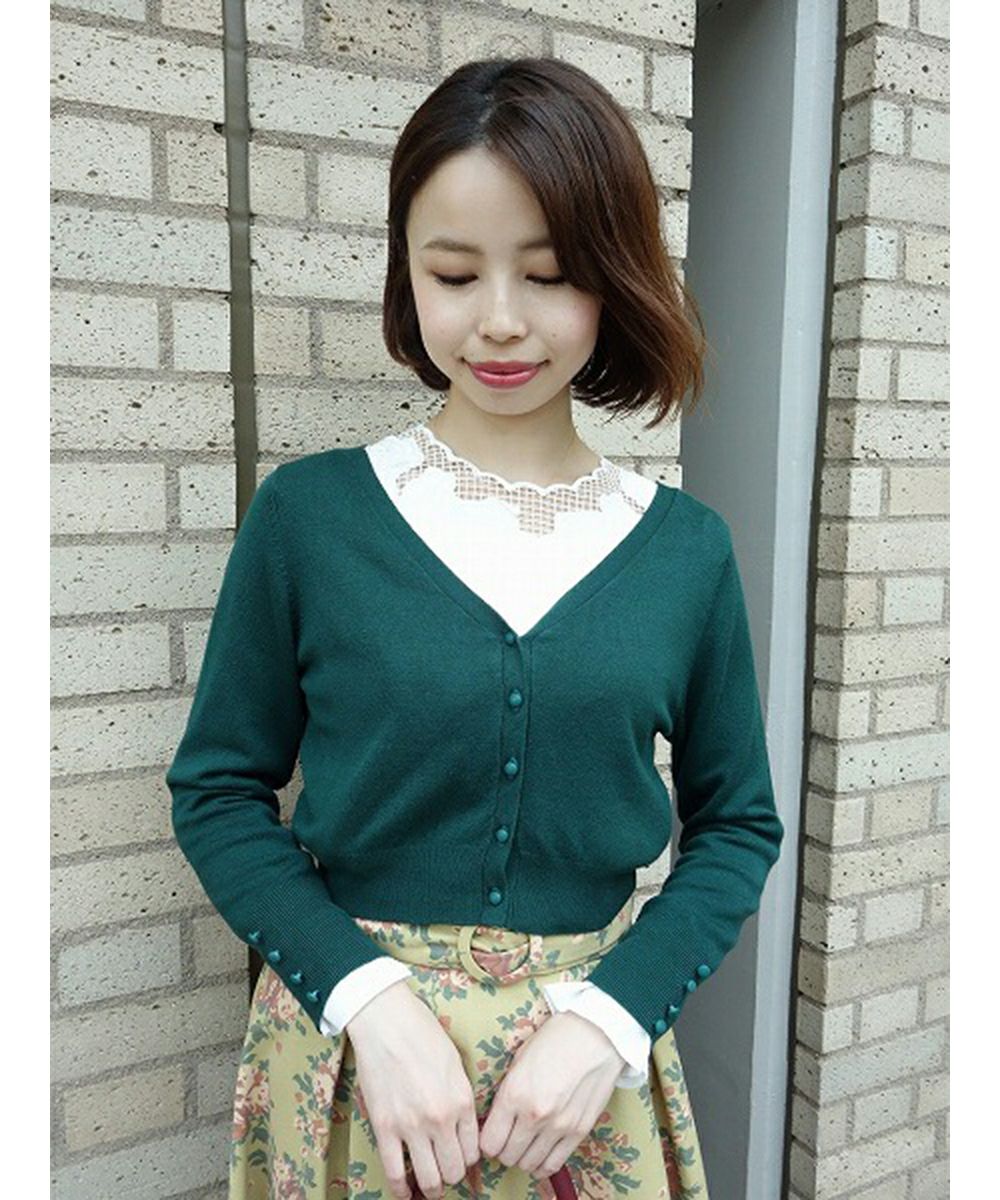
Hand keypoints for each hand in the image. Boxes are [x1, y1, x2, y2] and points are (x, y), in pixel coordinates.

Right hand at [346, 979, 480, 1199]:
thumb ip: (461, 1098)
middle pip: (453, 1170)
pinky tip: (405, 1193)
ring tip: (429, 1185)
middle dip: (451, 1176)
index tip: (460, 1158)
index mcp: (462, 1101)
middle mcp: (441, 1118)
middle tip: (445, 1172)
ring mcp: (412, 1126)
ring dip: (431, 1187)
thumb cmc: (423, 1034)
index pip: (473, 1152)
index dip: (467, 1159)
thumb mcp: (455, 1064)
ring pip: (429, 1179)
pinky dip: (401, 1189)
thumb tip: (463, 1129)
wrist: (386, 1020)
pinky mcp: (384, 1127)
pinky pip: (394, 1172)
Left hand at [478, 1010, 625, 1180]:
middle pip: (507, 1157)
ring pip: (529, 1165)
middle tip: (508, 1139)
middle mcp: (534, 1115)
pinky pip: (554, 1164)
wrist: (595, 1034)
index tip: (492, 1135)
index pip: (489, 1143)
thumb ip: (506, 1093)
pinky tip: (541, 1154)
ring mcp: (558, 1126)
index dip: (488, 1141)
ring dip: (523, 1158)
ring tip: (526, 1144)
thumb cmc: (555, 1040)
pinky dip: (543, 1165)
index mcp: (514, 1093)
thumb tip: (495, 1121)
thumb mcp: (519, 1060)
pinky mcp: (579, 1131)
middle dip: (504, 1150)